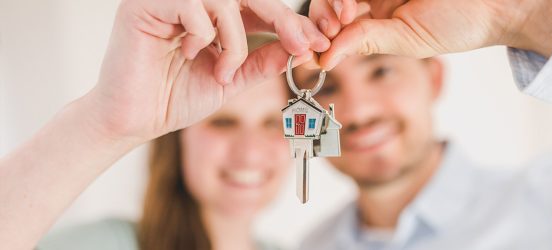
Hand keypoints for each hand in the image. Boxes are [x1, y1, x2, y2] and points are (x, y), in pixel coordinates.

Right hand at [88, 0, 319, 142]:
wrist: (135, 120)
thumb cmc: (175, 99)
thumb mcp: (231, 80)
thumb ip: (261, 62)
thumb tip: (300, 48)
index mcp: (213, 16)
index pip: (259, 8)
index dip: (290, 22)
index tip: (317, 43)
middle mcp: (192, 2)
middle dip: (281, 19)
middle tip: (302, 44)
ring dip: (235, 40)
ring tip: (222, 71)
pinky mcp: (145, 5)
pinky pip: (192, 4)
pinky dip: (203, 33)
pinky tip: (188, 53)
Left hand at [309, 0, 551, 69]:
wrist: (495, 6)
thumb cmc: (457, 25)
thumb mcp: (406, 41)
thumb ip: (365, 42)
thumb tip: (322, 60)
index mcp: (374, 17)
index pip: (334, 20)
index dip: (319, 31)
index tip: (313, 48)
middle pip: (330, 0)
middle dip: (323, 13)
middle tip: (333, 26)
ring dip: (335, 0)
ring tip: (346, 13)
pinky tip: (350, 6)